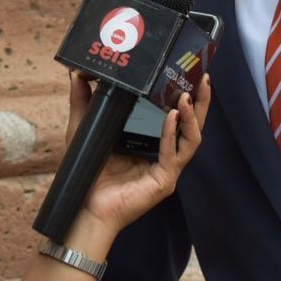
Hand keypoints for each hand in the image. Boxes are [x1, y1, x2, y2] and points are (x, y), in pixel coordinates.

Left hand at [64, 72, 209, 239]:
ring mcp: (168, 168)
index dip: (186, 96)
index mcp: (153, 141)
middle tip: (204, 78)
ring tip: (186, 96)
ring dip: (191, 116)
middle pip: (193, 125)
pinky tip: (172, 116)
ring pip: (192, 139)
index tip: (189, 73)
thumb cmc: (89, 172)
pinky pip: (174, 155)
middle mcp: (165, 154)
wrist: (85, 207)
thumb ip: (84, 102)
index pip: (177, 116)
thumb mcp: (85, 128)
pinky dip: (173, 134)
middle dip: (202, 102)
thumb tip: (76, 73)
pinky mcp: (164, 180)